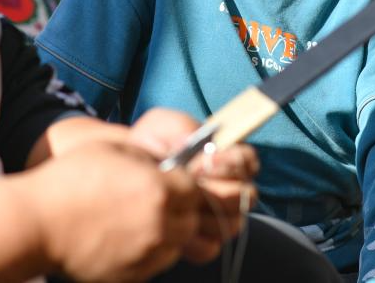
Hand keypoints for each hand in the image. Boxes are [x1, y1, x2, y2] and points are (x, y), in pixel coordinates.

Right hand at [24, 140, 200, 281]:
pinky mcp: (131, 276)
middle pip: (189, 220)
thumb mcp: (113, 149)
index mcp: (158, 191)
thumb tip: (167, 163)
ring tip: (135, 220)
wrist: (36, 223)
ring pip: (174, 245)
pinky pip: (153, 264)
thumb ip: (148, 156)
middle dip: (177, 209)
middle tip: (151, 201)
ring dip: (165, 233)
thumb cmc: (69, 180)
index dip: (181, 183)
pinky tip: (123, 239)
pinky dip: (147, 253)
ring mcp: (146, 255)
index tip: (167, 181)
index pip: (193, 189)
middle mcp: (159, 226)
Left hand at [128, 109, 259, 263]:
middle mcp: (230, 188)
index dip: (232, 163)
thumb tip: (198, 146)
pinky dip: (192, 238)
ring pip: (232, 224)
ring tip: (177, 203)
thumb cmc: (149, 146)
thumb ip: (182, 127)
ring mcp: (219, 218)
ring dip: (204, 213)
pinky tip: (171, 224)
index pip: (249, 161)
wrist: (126, 176)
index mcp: (227, 158)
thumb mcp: (160, 126)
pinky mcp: (202, 242)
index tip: (202, 161)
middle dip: (217, 189)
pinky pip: (209, 248)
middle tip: (187, 184)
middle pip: (246, 196)